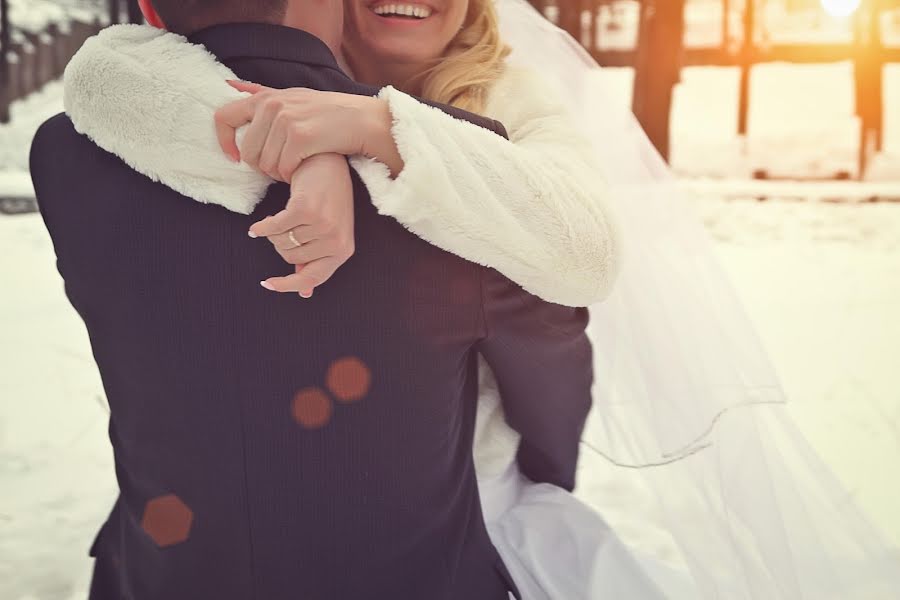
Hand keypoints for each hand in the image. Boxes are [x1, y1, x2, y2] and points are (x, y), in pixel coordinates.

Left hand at [215, 81, 402, 180]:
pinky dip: (292, 175)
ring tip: (295, 165)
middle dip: (263, 166)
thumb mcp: (293, 96)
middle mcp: (272, 105)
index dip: (224, 142)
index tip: (235, 158)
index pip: (223, 117)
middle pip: (247, 152)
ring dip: (279, 173)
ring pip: (265, 164)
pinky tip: (303, 168)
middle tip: (282, 166)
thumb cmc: (327, 113)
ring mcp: (286, 121)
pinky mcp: (300, 138)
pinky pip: (283, 169)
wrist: (362, 121)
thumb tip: (228, 84)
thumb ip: (260, 92)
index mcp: (265, 97)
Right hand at [253, 153, 354, 297]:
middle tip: (284, 227)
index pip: (312, 278)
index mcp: (343, 251)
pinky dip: (262, 227)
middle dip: (280, 245)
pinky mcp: (305, 210)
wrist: (328, 163)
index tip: (267, 284)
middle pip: (290, 258)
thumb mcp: (327, 232)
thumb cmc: (328, 199)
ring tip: (280, 218)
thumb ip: (315, 260)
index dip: (288, 286)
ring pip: (281, 242)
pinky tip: (257, 226)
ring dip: (273, 232)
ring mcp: (322, 226)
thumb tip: (305, 292)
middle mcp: (335, 241)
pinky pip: (274, 228)